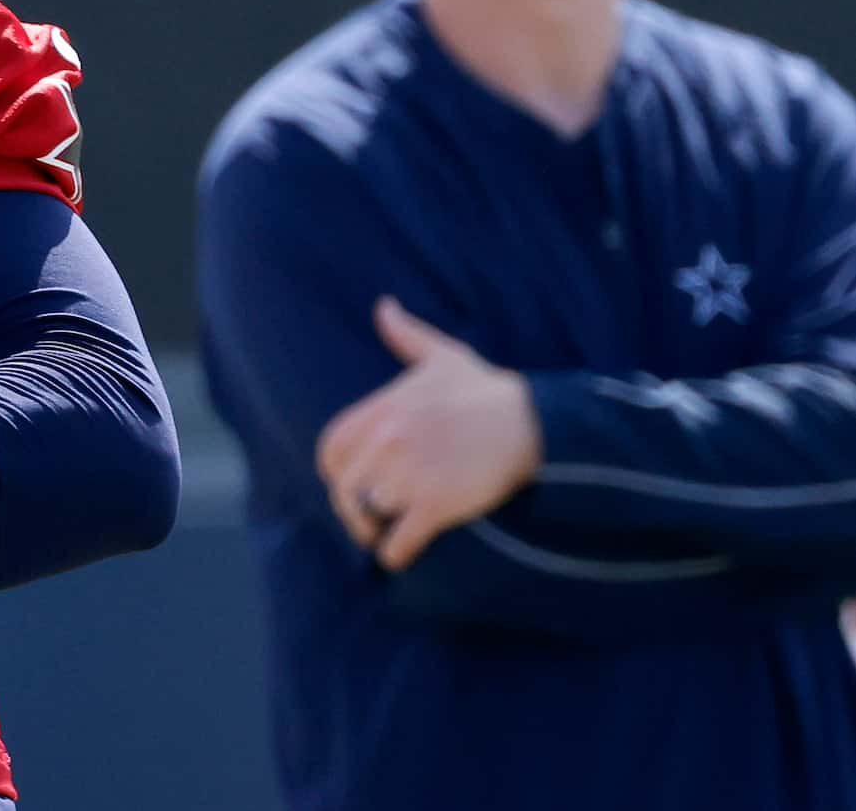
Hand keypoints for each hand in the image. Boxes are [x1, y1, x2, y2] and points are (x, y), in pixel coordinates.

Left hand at [316, 297, 540, 570]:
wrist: (533, 423)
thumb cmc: (486, 391)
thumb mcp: (442, 356)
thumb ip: (406, 335)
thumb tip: (384, 306)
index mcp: (380, 410)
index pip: (331, 450)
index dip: (335, 471)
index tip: (346, 482)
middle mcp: (387, 442)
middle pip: (345, 488)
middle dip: (351, 507)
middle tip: (365, 520)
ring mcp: (409, 474)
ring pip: (369, 514)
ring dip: (373, 530)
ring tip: (382, 536)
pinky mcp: (436, 505)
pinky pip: (398, 541)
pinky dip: (393, 554)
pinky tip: (397, 557)